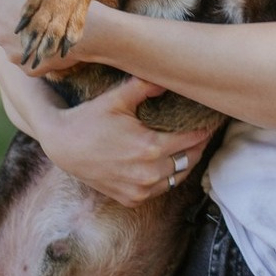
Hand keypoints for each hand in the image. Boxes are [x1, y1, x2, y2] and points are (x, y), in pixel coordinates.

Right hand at [0, 0, 212, 205]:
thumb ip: (145, 86)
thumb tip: (168, 76)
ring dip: (185, 162)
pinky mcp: (131, 199)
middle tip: (205, 131)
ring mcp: (139, 190)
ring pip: (177, 178)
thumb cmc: (90, 119)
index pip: (192, 139)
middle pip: (189, 160)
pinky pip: (160, 190)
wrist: (62, 146)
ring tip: (191, 146)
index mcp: (150, 147)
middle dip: (199, 145)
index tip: (213, 119)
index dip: (205, 129)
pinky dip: (167, 177)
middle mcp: (148, 173)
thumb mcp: (117, 99)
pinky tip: (168, 163)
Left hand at [0, 0, 90, 74]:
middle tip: (47, 9)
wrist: (86, 26)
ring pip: (20, 41)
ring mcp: (10, 53)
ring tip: (52, 26)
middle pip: (10, 21)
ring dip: (33, 36)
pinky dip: (42, 53)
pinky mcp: (27, 69)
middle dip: (25, 18)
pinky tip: (55, 42)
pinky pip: (32, 60)